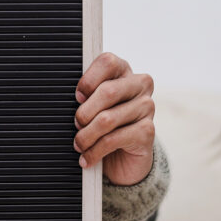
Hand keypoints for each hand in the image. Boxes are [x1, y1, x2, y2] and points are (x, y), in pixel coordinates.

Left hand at [73, 52, 155, 185]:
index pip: (107, 61)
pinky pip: (113, 139)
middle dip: (84, 113)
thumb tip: (73, 100)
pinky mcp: (147, 131)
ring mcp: (147, 107)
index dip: (88, 80)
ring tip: (79, 145)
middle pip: (107, 91)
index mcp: (123, 71)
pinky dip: (94, 151)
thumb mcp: (92, 108)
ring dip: (86, 136)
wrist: (122, 159)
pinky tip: (87, 158)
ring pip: (107, 119)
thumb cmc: (102, 127)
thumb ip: (85, 97)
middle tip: (76, 125)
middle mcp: (139, 85)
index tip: (77, 97)